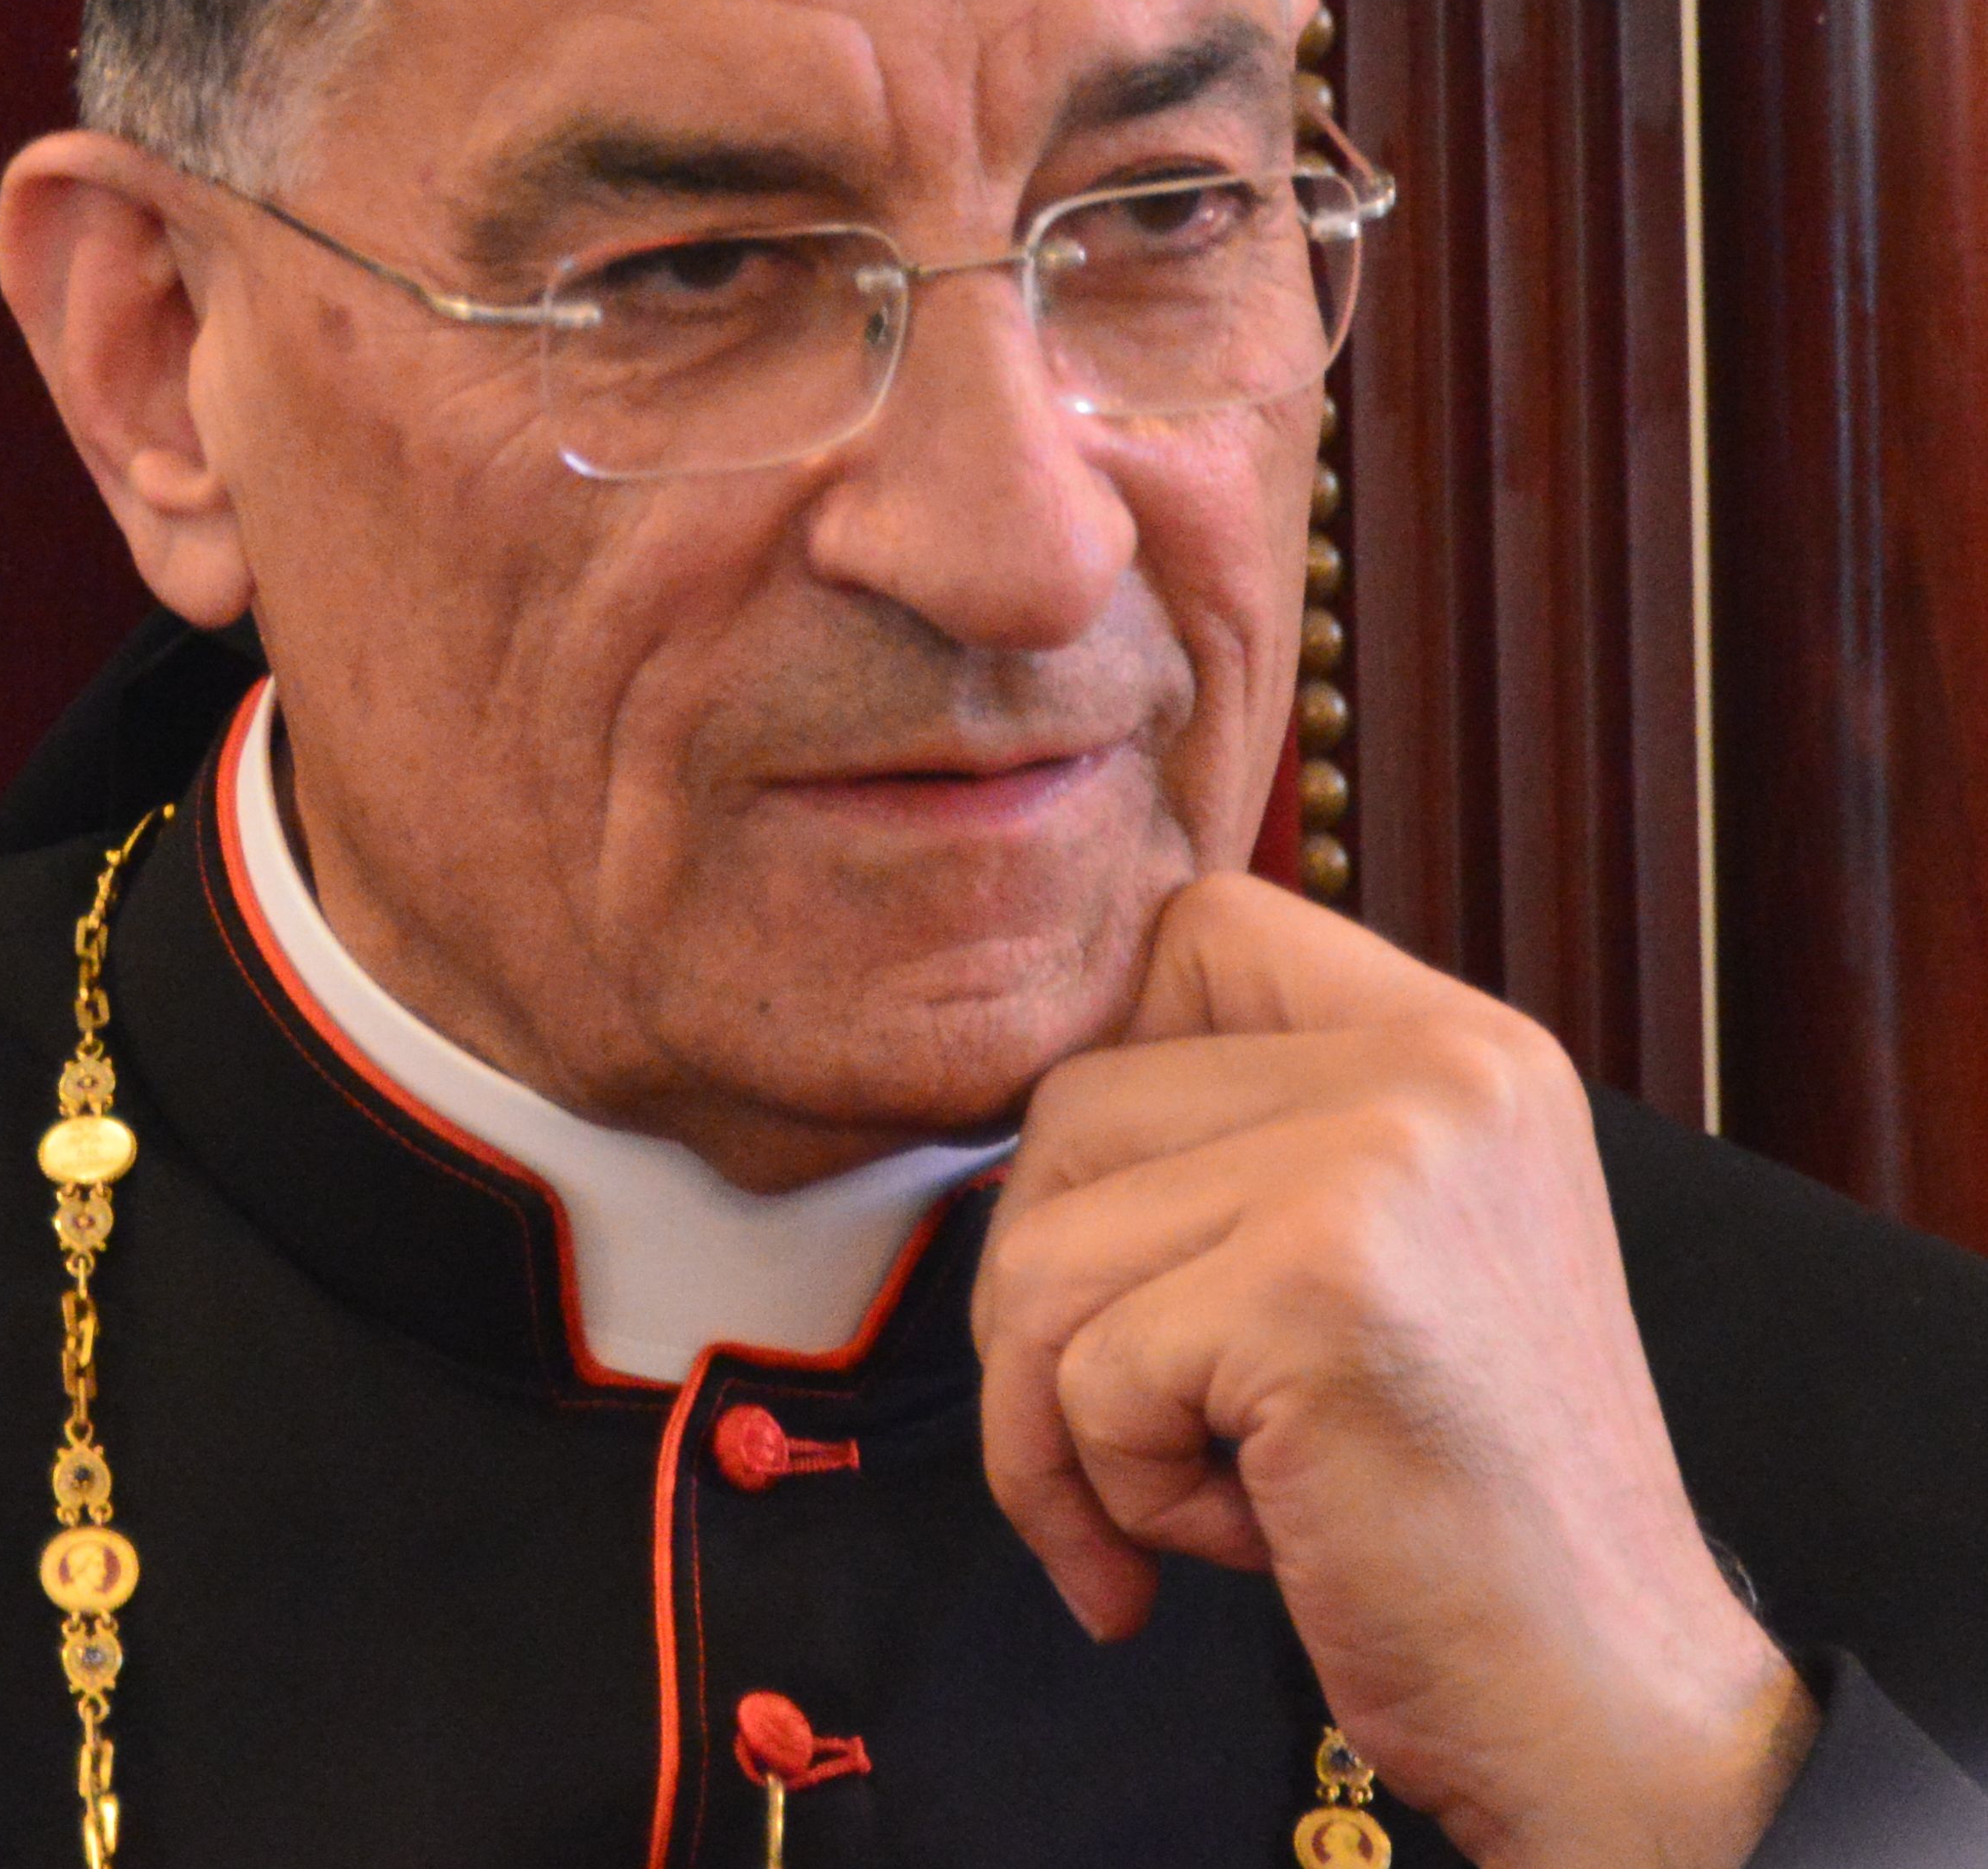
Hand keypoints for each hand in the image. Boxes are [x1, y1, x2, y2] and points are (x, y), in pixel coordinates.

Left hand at [970, 874, 1817, 1868]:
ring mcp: (1379, 1162)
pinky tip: (1251, 1540)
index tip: (1137, 1228)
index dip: (1119, 1065)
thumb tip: (1028, 1127)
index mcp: (1464, 1043)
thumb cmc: (1469, 1506)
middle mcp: (1437, 1067)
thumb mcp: (1390, 1253)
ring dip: (1064, 1420)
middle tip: (1127, 1426)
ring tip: (1191, 1500)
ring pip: (1042, 1244)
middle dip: (1044, 1293)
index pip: (1200, 932)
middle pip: (1073, 1103)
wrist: (1612, 1707)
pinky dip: (1115, 1493)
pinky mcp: (1315, 1288)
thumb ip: (1256, 1143)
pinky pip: (1082, 1371)